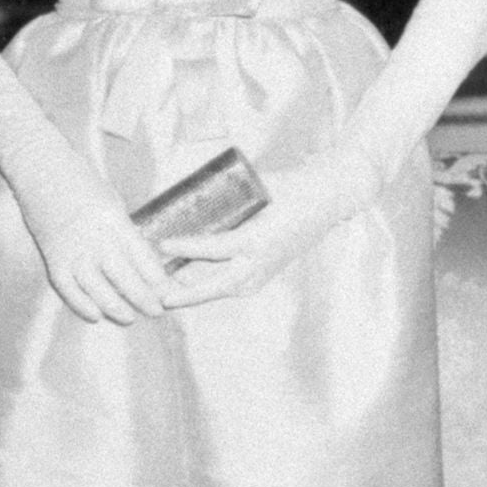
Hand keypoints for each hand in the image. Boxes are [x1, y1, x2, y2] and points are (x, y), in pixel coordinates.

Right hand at [1, 147, 174, 325]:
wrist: (39, 167)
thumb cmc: (81, 181)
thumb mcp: (111, 200)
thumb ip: (124, 230)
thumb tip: (142, 259)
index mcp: (113, 218)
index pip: (141, 256)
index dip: (157, 278)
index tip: (169, 291)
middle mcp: (93, 236)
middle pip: (123, 276)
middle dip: (143, 297)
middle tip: (157, 311)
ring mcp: (71, 247)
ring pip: (96, 287)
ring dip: (115, 307)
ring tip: (130, 318)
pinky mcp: (51, 254)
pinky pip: (67, 287)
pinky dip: (80, 304)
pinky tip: (95, 315)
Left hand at [160, 156, 365, 308]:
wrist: (325, 202)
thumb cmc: (291, 188)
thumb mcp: (259, 190)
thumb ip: (228, 198)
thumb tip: (191, 196)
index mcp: (258, 240)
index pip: (215, 249)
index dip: (187, 248)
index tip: (163, 245)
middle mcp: (260, 262)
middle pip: (215, 286)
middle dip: (186, 295)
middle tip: (160, 298)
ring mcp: (263, 273)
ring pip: (222, 290)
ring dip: (194, 294)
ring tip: (167, 293)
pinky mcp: (263, 276)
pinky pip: (231, 286)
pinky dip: (209, 287)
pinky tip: (189, 285)